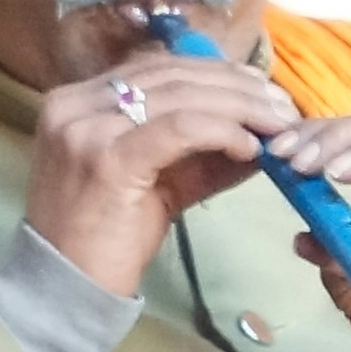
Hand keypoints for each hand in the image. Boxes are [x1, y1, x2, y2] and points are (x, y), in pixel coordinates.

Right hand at [18, 44, 296, 296]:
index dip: (218, 71)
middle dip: (239, 87)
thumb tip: (261, 129)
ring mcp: (86, 129)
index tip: (263, 87)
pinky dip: (223, 132)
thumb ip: (202, 149)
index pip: (159, 67)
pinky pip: (180, 130)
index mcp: (78, 100)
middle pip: (174, 76)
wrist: (66, 284)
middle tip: (284, 107)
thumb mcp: (159, 178)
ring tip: (279, 126)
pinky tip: (250, 149)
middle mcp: (74, 105)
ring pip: (182, 97)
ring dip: (242, 108)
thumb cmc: (110, 233)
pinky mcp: (107, 159)